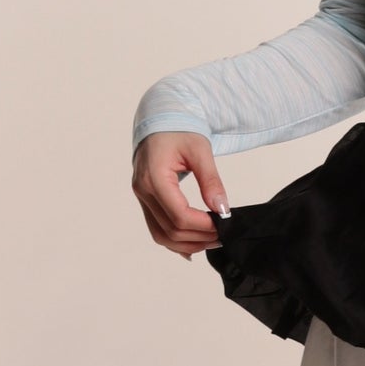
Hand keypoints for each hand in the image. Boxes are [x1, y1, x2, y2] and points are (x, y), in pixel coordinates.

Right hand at [133, 131, 230, 257]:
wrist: (160, 120)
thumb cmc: (179, 130)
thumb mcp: (200, 150)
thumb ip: (211, 181)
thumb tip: (222, 209)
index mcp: (154, 177)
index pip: (178, 214)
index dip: (203, 226)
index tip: (223, 225)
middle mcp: (143, 190)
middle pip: (170, 229)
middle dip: (199, 238)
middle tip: (223, 236)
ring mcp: (142, 197)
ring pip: (161, 235)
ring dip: (187, 243)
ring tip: (212, 241)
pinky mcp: (146, 200)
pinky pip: (157, 228)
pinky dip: (175, 240)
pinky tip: (193, 245)